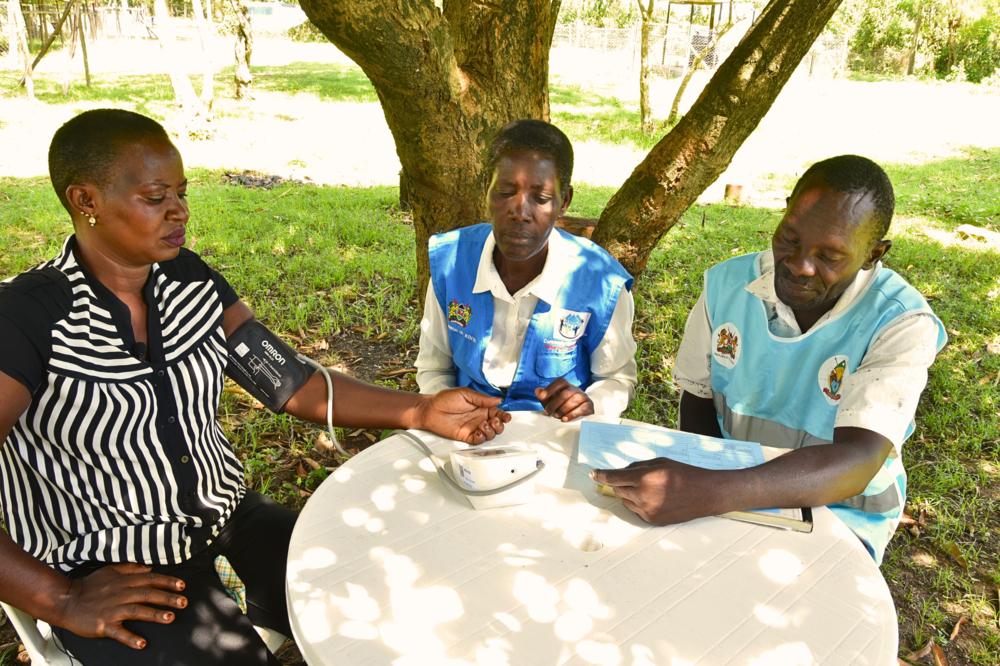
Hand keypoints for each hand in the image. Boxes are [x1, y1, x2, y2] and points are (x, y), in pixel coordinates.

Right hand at [54, 563, 187, 649]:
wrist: (66, 600)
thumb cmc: (89, 586)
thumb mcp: (111, 570)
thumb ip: (131, 568)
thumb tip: (149, 568)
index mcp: (124, 581)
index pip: (151, 580)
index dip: (167, 582)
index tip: (182, 586)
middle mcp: (121, 594)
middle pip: (148, 594)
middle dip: (167, 598)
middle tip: (184, 602)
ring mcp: (112, 610)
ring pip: (136, 611)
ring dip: (154, 614)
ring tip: (170, 618)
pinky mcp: (103, 625)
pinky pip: (118, 632)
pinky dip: (130, 638)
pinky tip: (142, 643)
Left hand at [417, 388, 511, 443]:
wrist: (430, 410)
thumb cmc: (444, 399)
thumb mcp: (465, 394)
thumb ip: (482, 398)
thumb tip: (497, 399)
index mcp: (481, 407)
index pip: (497, 412)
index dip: (504, 416)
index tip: (506, 417)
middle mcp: (479, 418)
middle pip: (496, 425)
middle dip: (499, 425)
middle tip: (493, 421)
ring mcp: (473, 427)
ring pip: (490, 434)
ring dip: (491, 431)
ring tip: (483, 425)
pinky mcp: (466, 436)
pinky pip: (478, 441)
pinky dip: (481, 438)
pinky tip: (478, 433)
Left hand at [535, 378, 593, 420]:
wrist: (581, 413)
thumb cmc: (563, 406)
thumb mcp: (552, 401)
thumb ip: (544, 397)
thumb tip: (537, 390)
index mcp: (566, 386)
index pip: (560, 382)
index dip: (550, 388)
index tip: (541, 397)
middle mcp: (575, 389)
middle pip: (566, 393)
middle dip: (554, 404)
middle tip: (548, 412)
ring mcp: (583, 397)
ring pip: (574, 400)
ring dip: (563, 409)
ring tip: (556, 416)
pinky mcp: (589, 405)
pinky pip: (582, 408)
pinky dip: (572, 414)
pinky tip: (565, 419)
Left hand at [590, 458, 719, 524]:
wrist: (704, 494)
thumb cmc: (683, 473)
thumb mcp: (659, 463)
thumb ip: (637, 467)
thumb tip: (621, 473)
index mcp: (644, 478)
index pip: (614, 478)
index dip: (601, 476)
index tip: (593, 474)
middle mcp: (643, 496)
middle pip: (618, 490)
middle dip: (620, 483)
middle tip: (633, 478)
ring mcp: (647, 511)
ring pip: (625, 501)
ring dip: (629, 493)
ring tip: (649, 487)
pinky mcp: (652, 521)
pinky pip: (636, 511)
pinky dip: (638, 503)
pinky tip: (655, 497)